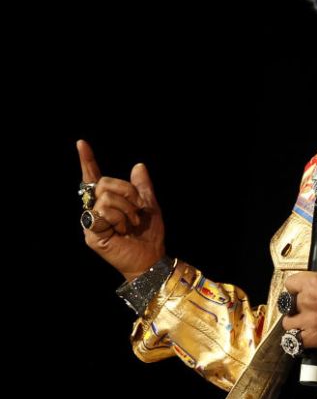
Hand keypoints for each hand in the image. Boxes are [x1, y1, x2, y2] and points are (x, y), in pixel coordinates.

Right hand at [77, 139, 165, 281]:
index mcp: (108, 200)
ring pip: (105, 199)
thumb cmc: (149, 233)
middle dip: (128, 193)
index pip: (95, 177)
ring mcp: (91, 221)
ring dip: (126, 209)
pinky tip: (123, 231)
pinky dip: (120, 219)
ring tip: (131, 223)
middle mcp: (96, 209)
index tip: (81, 143)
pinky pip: (103, 214)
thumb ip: (142, 186)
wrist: (152, 255)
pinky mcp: (91, 234)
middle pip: (104, 183)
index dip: (87, 160)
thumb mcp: (149, 204)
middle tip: (137, 209)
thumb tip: (138, 166)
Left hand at [281, 272, 316, 349]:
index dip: (296, 287)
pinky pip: (295, 340)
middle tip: (308, 308)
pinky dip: (299, 338)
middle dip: (297, 305)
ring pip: (287, 323)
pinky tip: (307, 336)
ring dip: (295, 322)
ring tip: (305, 323)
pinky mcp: (313, 339)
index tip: (300, 290)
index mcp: (314, 282)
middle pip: (289, 303)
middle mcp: (306, 301)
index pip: (291, 283)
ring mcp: (308, 321)